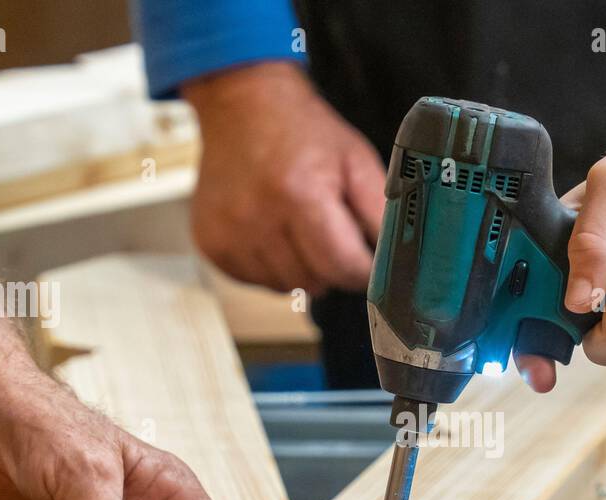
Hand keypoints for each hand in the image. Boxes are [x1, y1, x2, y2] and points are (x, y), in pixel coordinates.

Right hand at [184, 62, 386, 295]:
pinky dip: (271, 266)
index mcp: (300, 194)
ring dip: (301, 268)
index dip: (363, 269)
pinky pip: (255, 281)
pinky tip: (273, 233)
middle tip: (330, 232)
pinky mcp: (211, 242)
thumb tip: (394, 261)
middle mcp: (258, 218)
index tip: (367, 259)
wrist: (243, 105)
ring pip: (286, 287)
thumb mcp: (356, 161)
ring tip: (299, 229)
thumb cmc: (304, 133)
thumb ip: (379, 212)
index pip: (343, 266)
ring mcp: (229, 233)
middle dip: (332, 266)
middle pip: (315, 282)